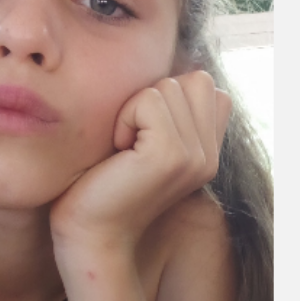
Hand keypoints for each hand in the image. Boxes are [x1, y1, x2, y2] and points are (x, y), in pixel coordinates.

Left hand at [51, 70, 230, 254]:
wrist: (89, 235)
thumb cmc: (101, 187)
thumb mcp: (141, 142)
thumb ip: (167, 111)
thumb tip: (173, 65)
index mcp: (208, 152)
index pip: (205, 85)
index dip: (164, 97)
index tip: (139, 138)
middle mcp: (210, 156)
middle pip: (193, 79)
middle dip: (152, 98)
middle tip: (129, 142)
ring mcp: (196, 157)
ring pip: (170, 86)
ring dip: (134, 108)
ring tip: (123, 150)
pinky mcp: (172, 156)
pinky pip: (150, 99)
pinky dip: (125, 117)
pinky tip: (118, 151)